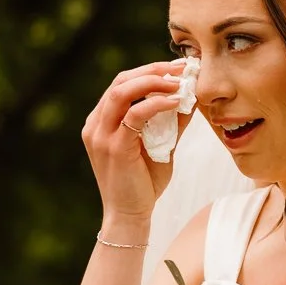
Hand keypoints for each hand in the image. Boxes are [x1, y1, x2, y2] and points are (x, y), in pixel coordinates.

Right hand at [81, 59, 190, 225]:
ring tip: (180, 82)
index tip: (177, 69)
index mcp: (101, 121)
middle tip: (182, 69)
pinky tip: (176, 102)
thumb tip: (190, 99)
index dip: (150, 71)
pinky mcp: (114, 146)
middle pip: (121, 81)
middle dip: (154, 70)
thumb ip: (170, 123)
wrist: (130, 215)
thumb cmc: (143, 183)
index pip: (122, 83)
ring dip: (154, 82)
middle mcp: (96, 124)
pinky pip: (135, 115)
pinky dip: (157, 104)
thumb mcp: (159, 146)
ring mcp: (101, 134)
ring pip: (123, 91)